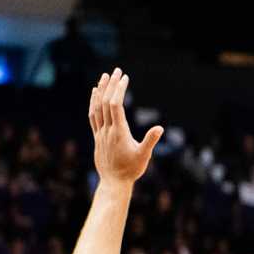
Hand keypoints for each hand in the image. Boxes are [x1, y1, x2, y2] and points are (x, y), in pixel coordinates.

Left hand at [87, 69, 164, 185]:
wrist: (113, 182)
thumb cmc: (131, 170)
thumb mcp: (144, 156)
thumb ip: (150, 141)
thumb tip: (160, 128)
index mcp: (119, 132)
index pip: (116, 105)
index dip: (119, 90)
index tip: (125, 77)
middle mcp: (107, 130)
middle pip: (105, 103)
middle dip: (111, 85)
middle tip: (117, 70)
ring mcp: (100, 133)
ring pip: (97, 107)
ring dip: (100, 91)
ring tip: (104, 77)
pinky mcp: (97, 137)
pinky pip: (93, 115)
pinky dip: (93, 102)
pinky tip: (95, 93)